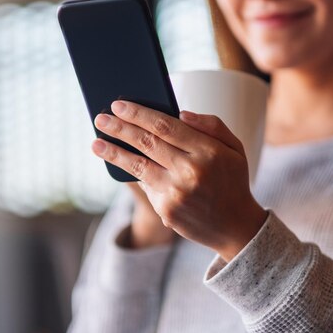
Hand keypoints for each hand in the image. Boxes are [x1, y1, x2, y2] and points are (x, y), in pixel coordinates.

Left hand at [92, 100, 266, 261]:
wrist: (236, 227)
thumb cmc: (232, 181)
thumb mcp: (235, 149)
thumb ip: (212, 126)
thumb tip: (181, 113)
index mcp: (208, 151)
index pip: (166, 126)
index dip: (139, 114)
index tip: (120, 105)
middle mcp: (191, 171)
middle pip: (147, 142)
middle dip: (120, 128)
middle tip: (101, 118)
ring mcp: (176, 193)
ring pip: (138, 166)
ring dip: (113, 152)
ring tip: (96, 142)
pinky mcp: (166, 210)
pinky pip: (146, 185)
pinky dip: (134, 173)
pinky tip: (121, 163)